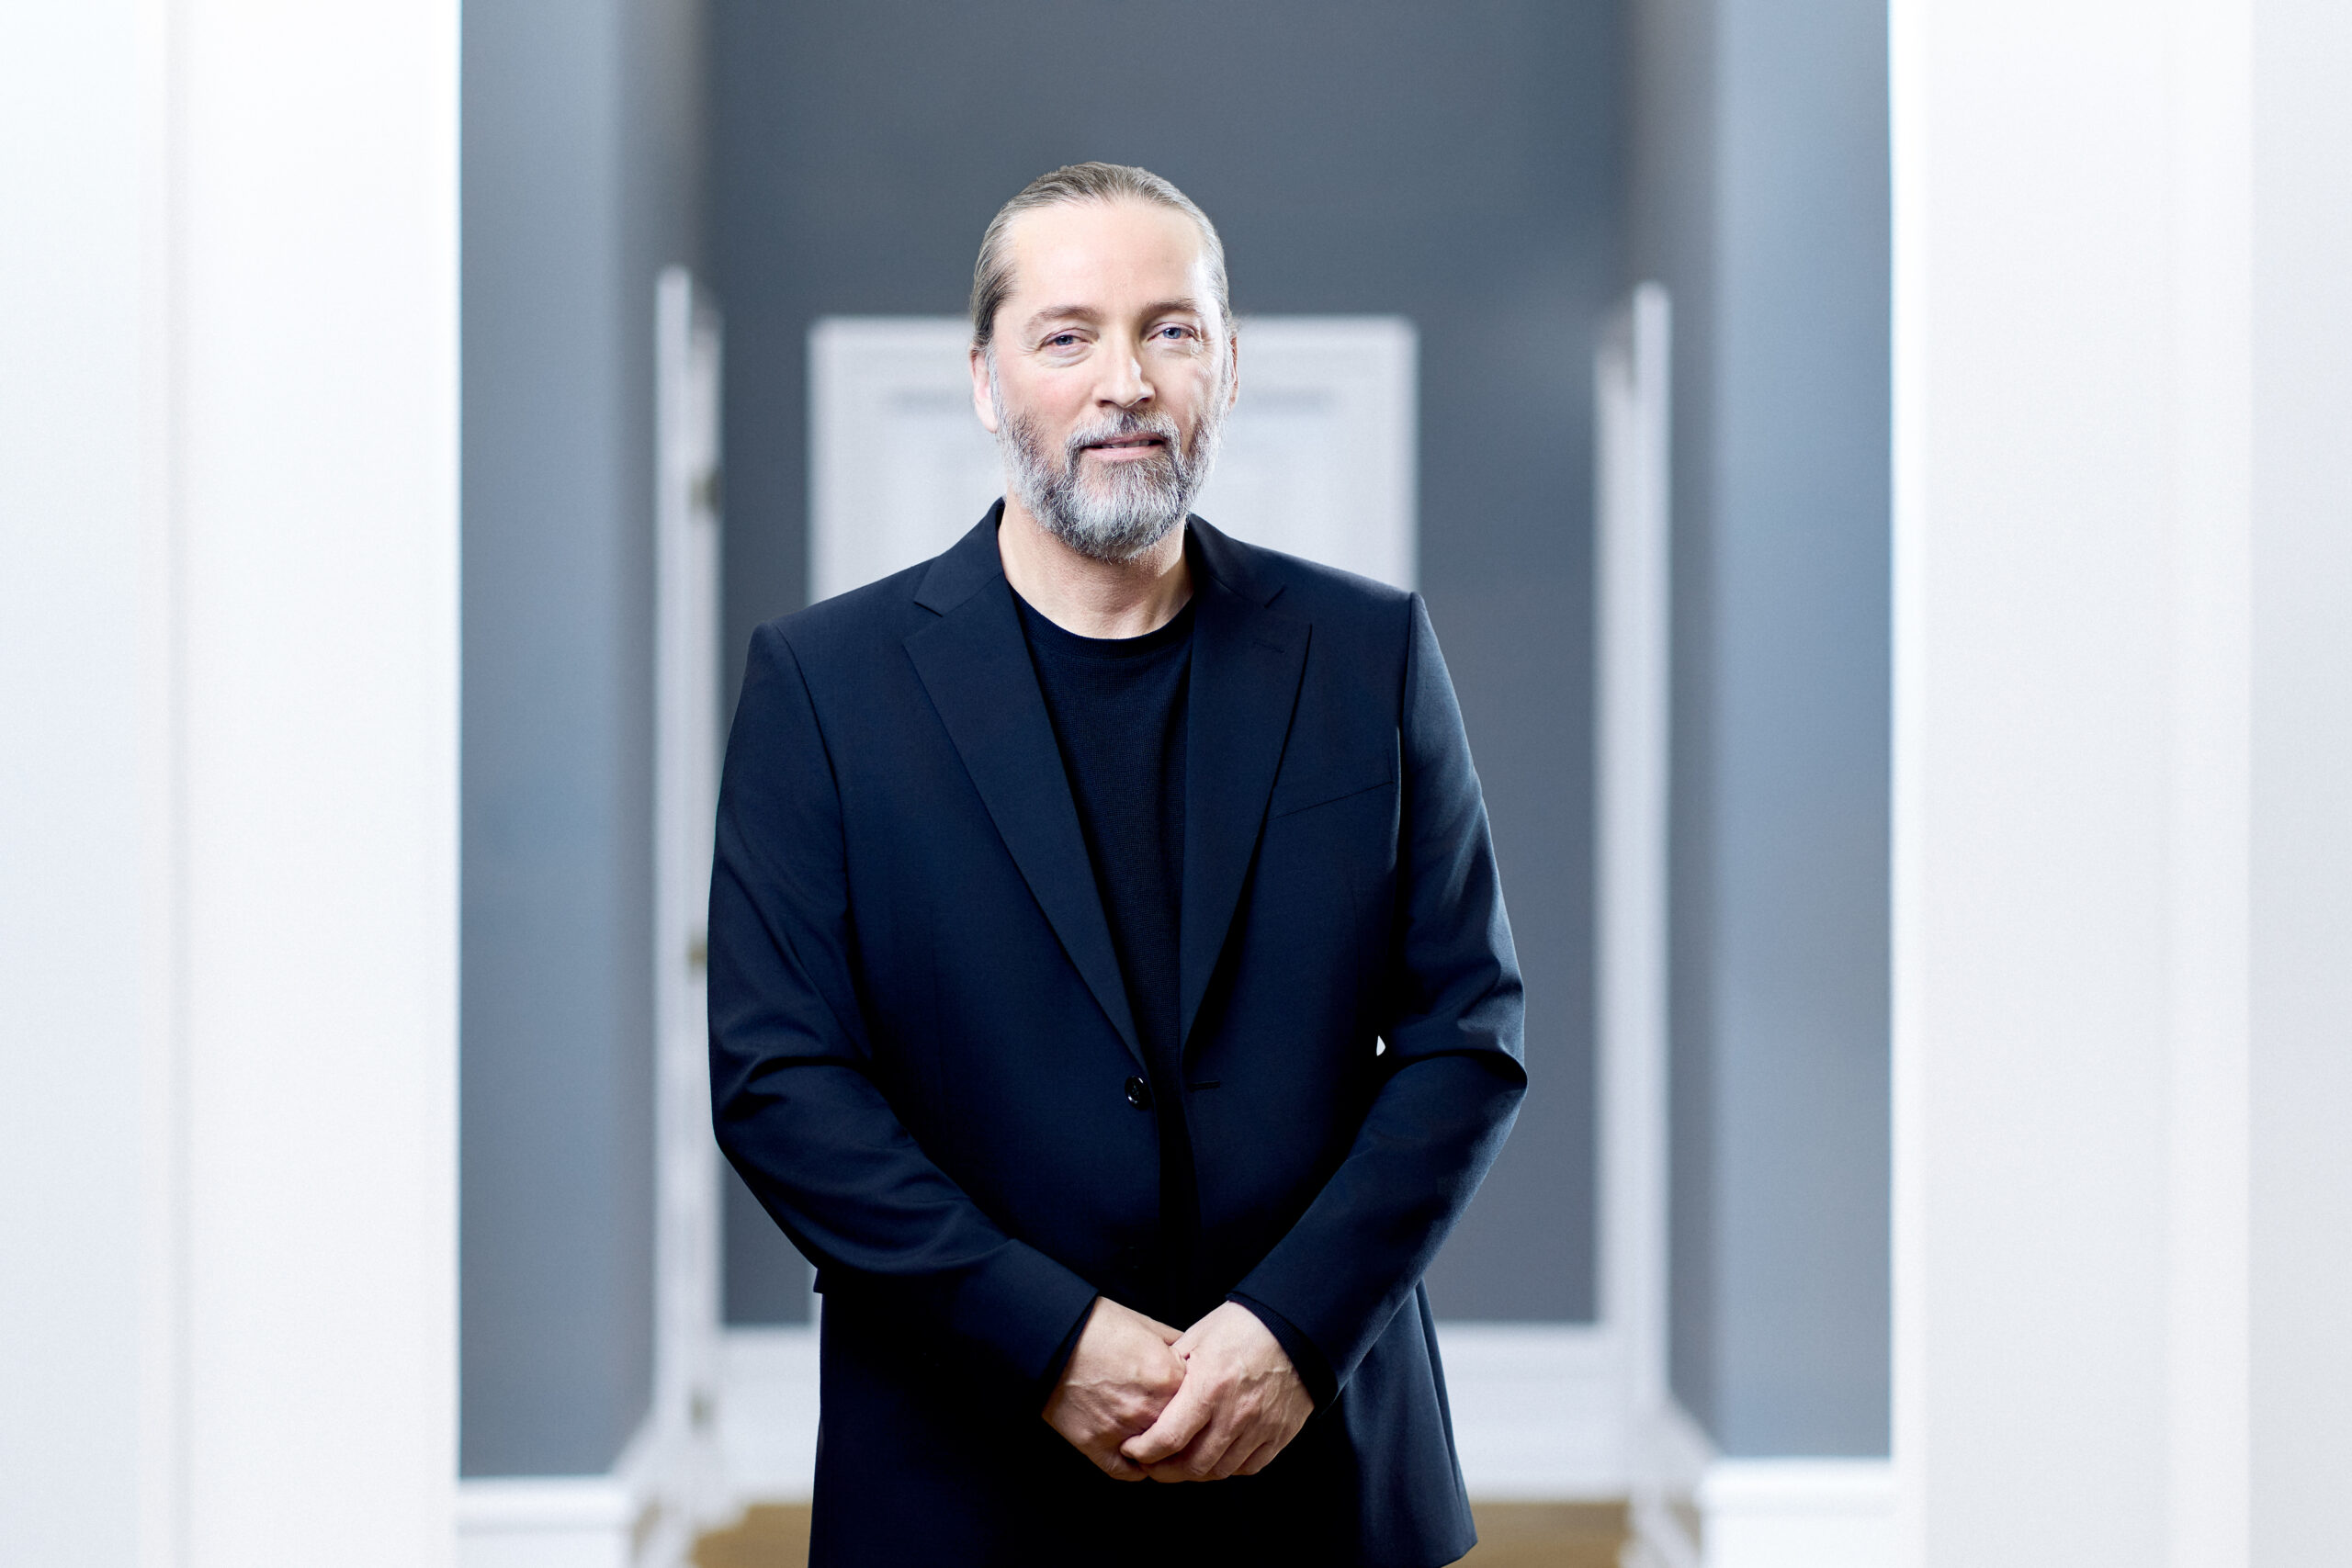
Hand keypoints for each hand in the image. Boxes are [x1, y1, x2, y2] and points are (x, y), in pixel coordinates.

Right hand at [1042, 1297, 1187, 1480]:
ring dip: (1162, 1451)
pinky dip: (1135, 1466)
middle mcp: (1151, 1409)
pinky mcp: (1096, 1446)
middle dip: (1184, 1429)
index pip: (1202, 1403)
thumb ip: (1179, 1346)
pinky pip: (1127, 1472)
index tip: (1192, 1400)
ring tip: (1160, 1441)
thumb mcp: (1148, 1326)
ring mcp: (1124, 1431)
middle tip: (1180, 1424)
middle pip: (1184, 1433)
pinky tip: (1138, 1454)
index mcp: (1169, 1378)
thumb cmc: (1100, 1327)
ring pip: (1159, 1458)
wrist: (1053, 1337)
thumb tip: (1198, 1359)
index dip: (1197, 1401)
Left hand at [1120, 1301, 1312, 1481]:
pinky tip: (1214, 1457)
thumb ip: (1172, 1369)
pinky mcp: (1279, 1434)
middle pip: (1192, 1465)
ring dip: (1193, 1473)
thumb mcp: (1199, 1337)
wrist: (1297, 1326)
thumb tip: (1148, 1392)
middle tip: (1150, 1464)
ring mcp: (1261, 1427)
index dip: (1143, 1451)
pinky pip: (1248, 1467)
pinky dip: (1226, 1468)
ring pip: (1219, 1471)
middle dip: (1162, 1470)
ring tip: (1177, 1464)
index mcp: (1210, 1385)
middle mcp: (1236, 1412)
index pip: (1168, 1437)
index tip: (1131, 1449)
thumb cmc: (1244, 1326)